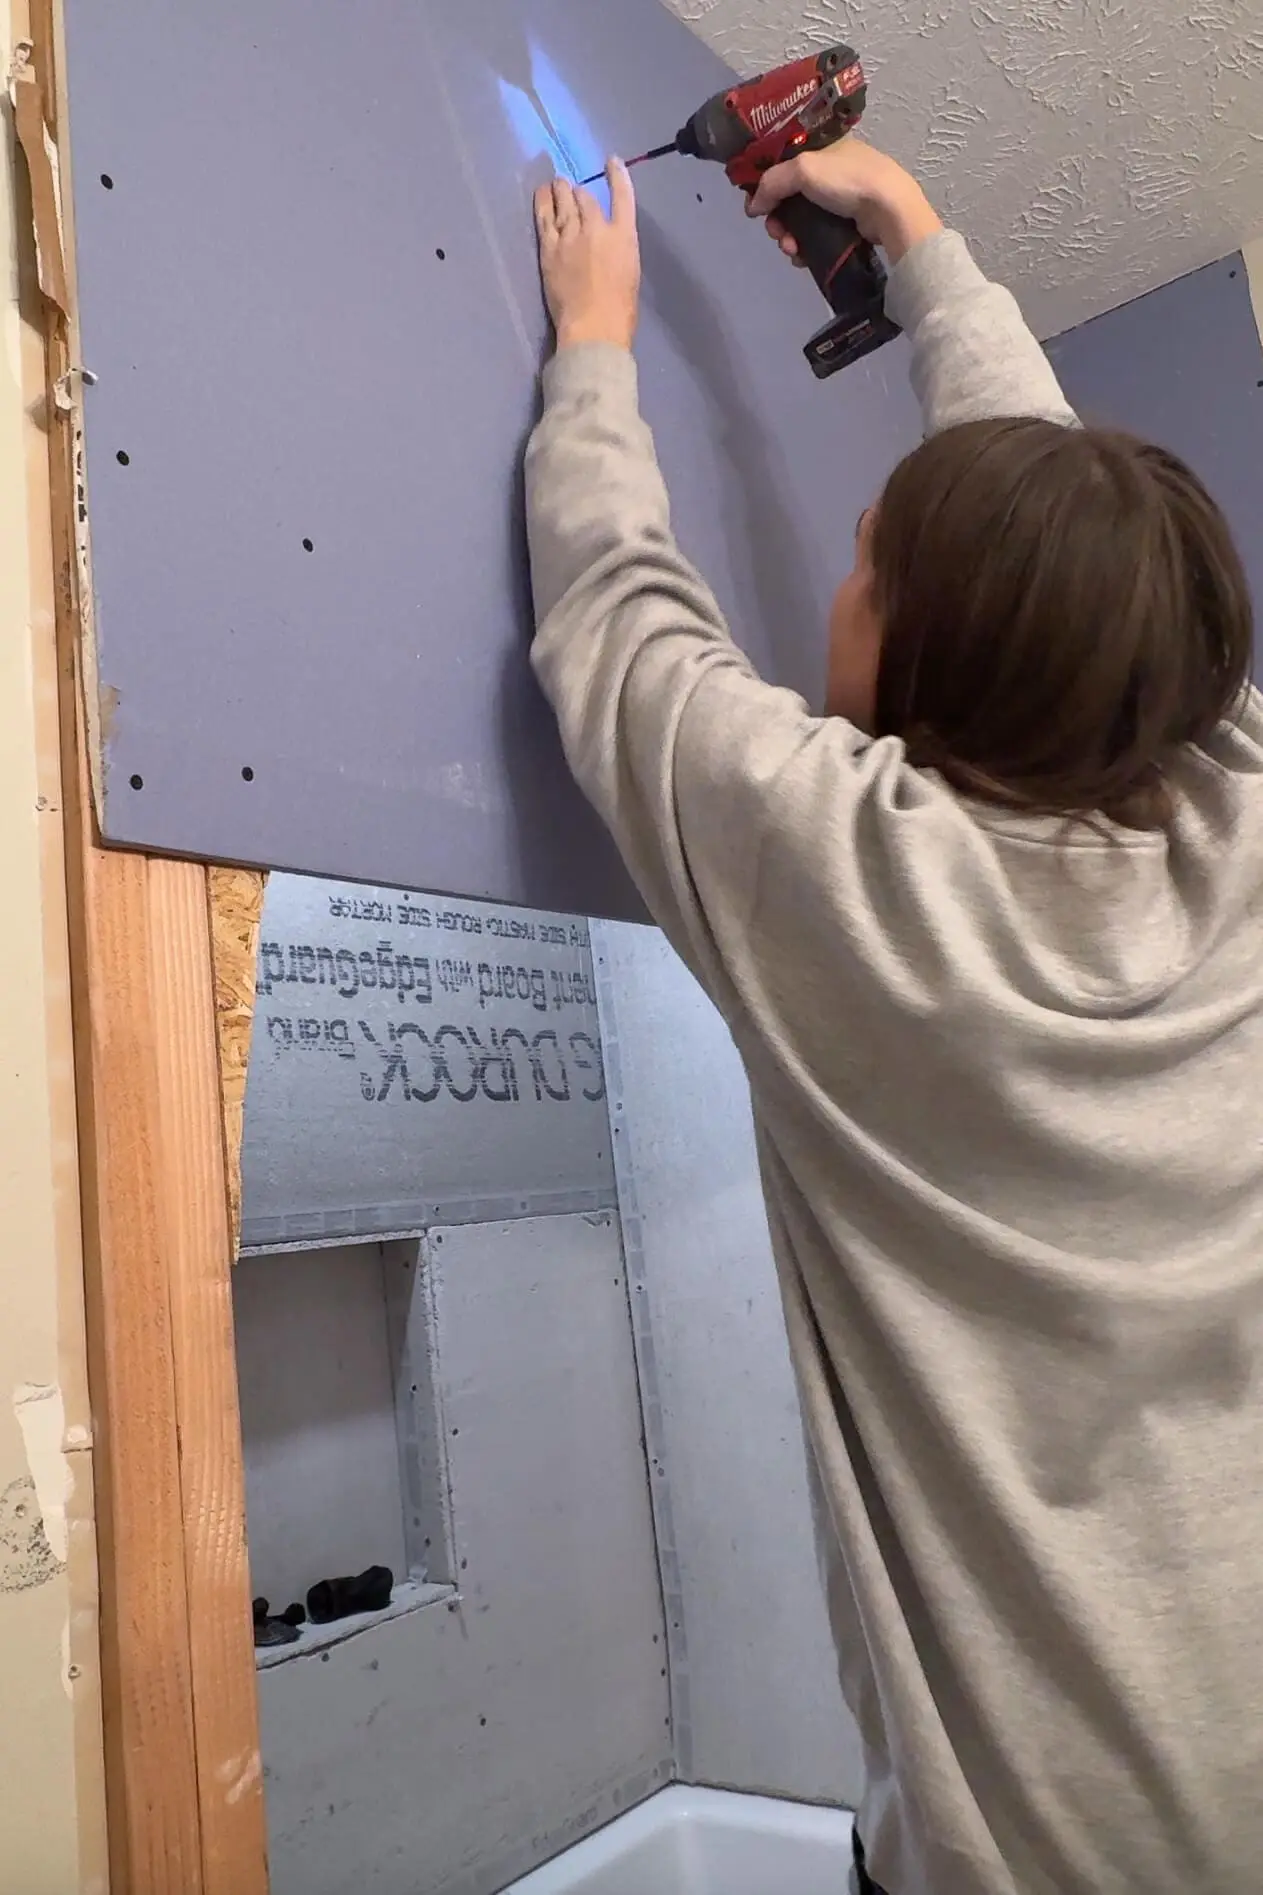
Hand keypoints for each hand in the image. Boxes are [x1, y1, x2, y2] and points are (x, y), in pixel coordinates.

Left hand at [534, 159, 640, 351]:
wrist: (593, 327)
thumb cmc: (619, 310)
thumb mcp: (630, 272)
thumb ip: (618, 249)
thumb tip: (607, 240)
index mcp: (624, 235)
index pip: (623, 196)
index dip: (617, 176)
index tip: (612, 162)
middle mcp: (596, 227)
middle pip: (585, 197)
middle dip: (579, 192)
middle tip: (572, 189)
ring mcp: (570, 235)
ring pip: (563, 201)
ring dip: (560, 190)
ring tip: (555, 184)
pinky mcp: (549, 248)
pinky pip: (544, 217)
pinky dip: (543, 201)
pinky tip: (542, 193)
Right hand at [746, 137, 941, 266]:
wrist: (888, 208)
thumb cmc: (846, 179)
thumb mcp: (803, 169)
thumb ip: (771, 183)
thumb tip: (752, 207)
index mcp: (821, 147)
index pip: (783, 164)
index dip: (766, 185)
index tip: (756, 206)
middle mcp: (829, 170)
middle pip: (789, 196)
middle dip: (777, 218)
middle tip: (776, 233)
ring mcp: (839, 198)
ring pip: (801, 219)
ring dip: (789, 236)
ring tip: (791, 249)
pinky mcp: (846, 223)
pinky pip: (815, 234)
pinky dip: (805, 246)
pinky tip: (802, 256)